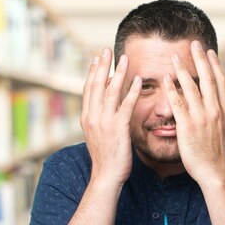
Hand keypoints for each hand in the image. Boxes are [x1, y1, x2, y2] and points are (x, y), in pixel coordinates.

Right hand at [81, 48, 141, 186]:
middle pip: (96, 85)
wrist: (106, 176)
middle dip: (102, 65)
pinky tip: (137, 80)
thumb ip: (100, 118)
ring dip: (118, 73)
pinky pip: (126, 105)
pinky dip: (132, 91)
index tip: (97, 58)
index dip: (93, 72)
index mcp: (87, 118)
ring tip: (124, 58)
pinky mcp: (118, 128)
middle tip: (106, 49)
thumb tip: (105, 104)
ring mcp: (104, 122)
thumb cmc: (106, 158)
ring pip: (110, 91)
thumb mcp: (98, 135)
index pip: (88, 89)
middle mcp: (93, 117)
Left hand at [163, 41, 224, 185]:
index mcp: (224, 111)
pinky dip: (171, 89)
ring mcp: (201, 118)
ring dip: (182, 70)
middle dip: (200, 59)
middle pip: (207, 79)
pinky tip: (166, 79)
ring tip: (175, 56)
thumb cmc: (220, 156)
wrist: (215, 173)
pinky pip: (178, 104)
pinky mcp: (187, 126)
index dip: (215, 65)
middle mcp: (214, 111)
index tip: (209, 52)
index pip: (221, 82)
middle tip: (194, 44)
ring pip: (191, 88)